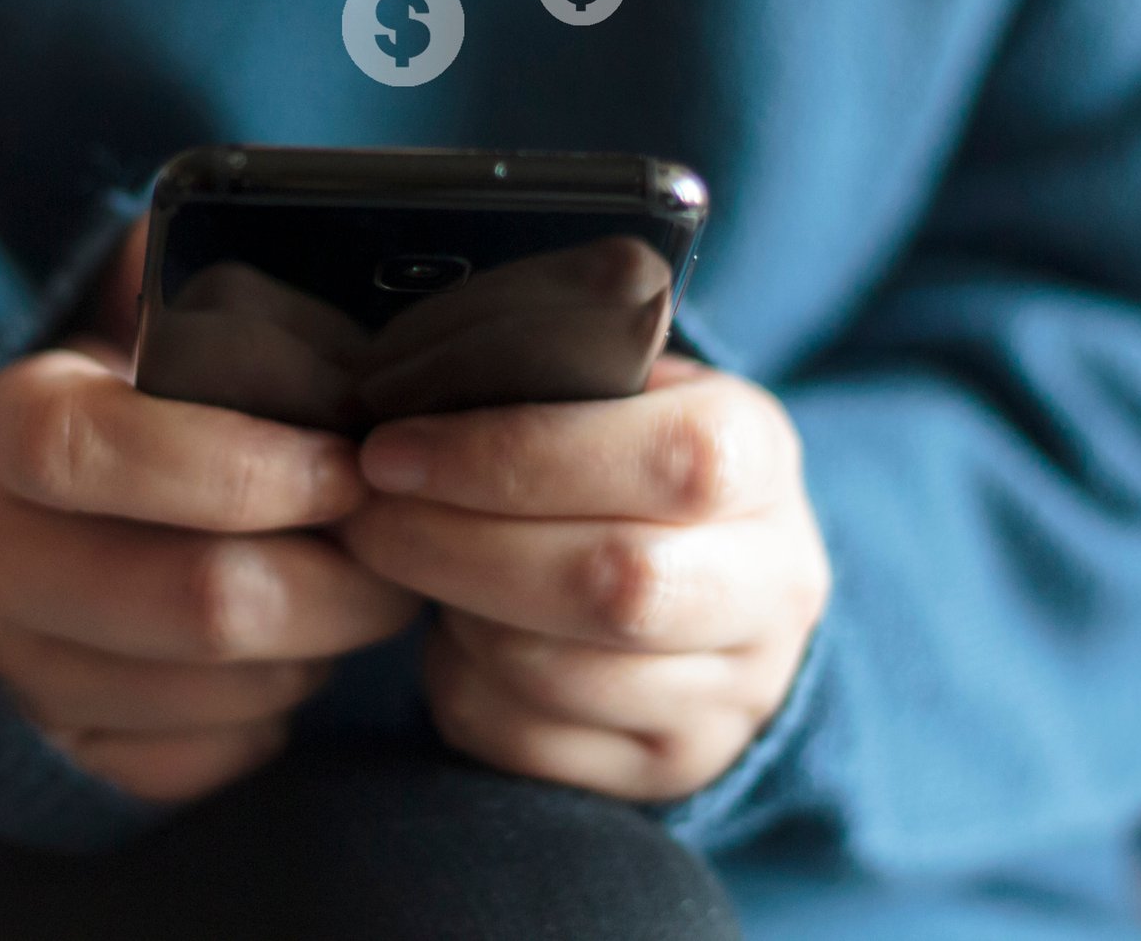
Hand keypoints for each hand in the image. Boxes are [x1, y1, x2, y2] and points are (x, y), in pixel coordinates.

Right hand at [0, 226, 420, 802]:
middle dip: (339, 580)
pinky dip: (277, 712)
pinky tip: (291, 652)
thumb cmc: (121, 413)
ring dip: (322, 646)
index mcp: (11, 430)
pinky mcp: (65, 758)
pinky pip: (210, 760)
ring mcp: (22, 672)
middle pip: (197, 601)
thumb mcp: (123, 325)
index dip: (245, 466)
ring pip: (224, 691)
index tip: (350, 462)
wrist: (5, 538)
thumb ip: (179, 271)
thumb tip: (261, 215)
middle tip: (400, 542)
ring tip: (355, 587)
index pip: (101, 452)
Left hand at [339, 356, 828, 801]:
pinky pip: (527, 742)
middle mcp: (773, 584)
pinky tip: (451, 631)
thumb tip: (412, 390)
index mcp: (760, 457)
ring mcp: (732, 692)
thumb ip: (541, 374)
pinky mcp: (672, 767)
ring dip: (453, 615)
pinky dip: (458, 684)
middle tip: (367, 515)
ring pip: (559, 673)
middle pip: (616, 583)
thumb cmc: (623, 451)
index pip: (669, 460)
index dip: (515, 456)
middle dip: (457, 546)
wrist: (715, 576)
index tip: (395, 452)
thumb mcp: (617, 385)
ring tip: (409, 561)